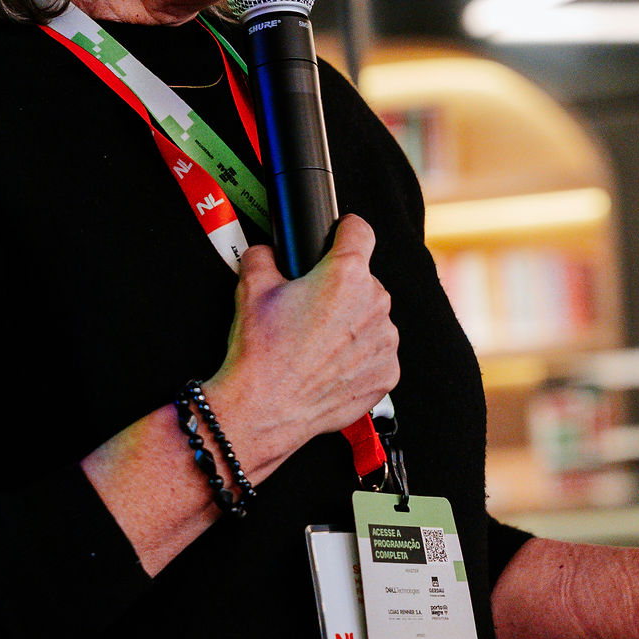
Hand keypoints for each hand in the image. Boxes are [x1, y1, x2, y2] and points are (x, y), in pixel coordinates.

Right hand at [206, 214, 398, 476]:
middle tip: (309, 307)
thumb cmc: (261, 350)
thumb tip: (268, 252)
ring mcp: (385, 341)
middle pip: (364, 279)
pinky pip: (377, 353)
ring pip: (372, 317)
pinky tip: (330, 366)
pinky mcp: (387, 374)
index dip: (344, 229)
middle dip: (340, 287)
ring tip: (317, 343)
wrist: (265, 409)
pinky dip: (359, 356)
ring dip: (353, 322)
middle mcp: (374, 303)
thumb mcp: (250, 286)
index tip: (338, 236)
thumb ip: (263, 255)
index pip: (360, 231)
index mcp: (346, 273)